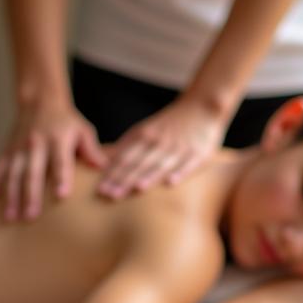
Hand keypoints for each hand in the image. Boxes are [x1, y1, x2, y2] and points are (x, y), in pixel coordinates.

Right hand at [0, 102, 106, 220]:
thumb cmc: (67, 122)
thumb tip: (105, 168)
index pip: (60, 161)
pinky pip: (0, 166)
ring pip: (13, 174)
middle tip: (31, 217)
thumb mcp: (83, 131)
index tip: (61, 195)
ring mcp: (19, 147)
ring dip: (11, 196)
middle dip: (30, 195)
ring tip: (10, 217)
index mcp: (57, 140)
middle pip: (33, 172)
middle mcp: (36, 144)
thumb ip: (92, 150)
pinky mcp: (8, 149)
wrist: (40, 101)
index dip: (61, 178)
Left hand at [96, 98, 226, 199]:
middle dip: (125, 179)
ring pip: (162, 164)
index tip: (100, 189)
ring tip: (137, 189)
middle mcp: (160, 142)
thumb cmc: (169, 124)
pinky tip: (171, 183)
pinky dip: (180, 172)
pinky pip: (189, 164)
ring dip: (149, 176)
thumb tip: (102, 161)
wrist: (201, 107)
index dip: (112, 173)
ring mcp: (180, 148)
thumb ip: (126, 146)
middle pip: (140, 163)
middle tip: (110, 195)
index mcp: (145, 136)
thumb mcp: (145, 130)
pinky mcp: (199, 153)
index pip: (125, 157)